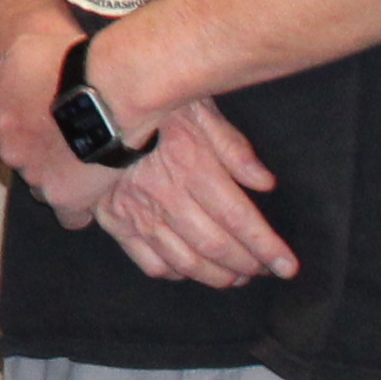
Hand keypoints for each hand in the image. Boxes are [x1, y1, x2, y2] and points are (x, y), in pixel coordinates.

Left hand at [0, 15, 94, 202]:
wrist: (111, 87)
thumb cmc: (70, 62)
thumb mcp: (20, 51)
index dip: (22, 125)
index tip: (43, 120)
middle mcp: (7, 152)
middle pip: (18, 159)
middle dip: (37, 151)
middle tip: (67, 137)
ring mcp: (35, 177)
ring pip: (41, 186)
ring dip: (58, 177)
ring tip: (86, 159)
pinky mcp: (65, 198)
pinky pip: (69, 216)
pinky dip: (79, 208)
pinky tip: (91, 194)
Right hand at [85, 94, 294, 288]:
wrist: (93, 101)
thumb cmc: (154, 100)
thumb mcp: (200, 109)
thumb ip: (234, 147)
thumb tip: (265, 183)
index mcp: (193, 167)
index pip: (239, 218)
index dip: (265, 246)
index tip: (287, 267)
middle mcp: (167, 196)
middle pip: (214, 244)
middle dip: (245, 265)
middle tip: (261, 271)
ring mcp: (138, 211)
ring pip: (183, 259)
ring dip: (213, 275)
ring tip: (233, 279)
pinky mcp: (115, 219)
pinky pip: (146, 259)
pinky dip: (170, 272)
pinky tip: (186, 272)